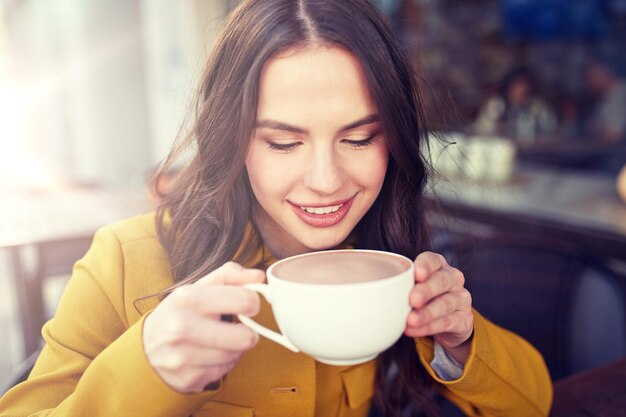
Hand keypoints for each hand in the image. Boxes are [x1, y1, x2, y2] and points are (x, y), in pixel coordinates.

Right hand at [143, 262, 263, 392]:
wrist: (147, 347)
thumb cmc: (181, 312)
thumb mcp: (199, 287)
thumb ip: (230, 275)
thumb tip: (259, 277)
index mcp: (187, 298)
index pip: (244, 301)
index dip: (253, 303)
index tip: (248, 305)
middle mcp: (181, 326)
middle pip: (245, 337)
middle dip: (248, 332)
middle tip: (240, 327)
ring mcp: (182, 356)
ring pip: (236, 355)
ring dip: (234, 348)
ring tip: (221, 340)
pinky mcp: (188, 378)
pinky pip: (224, 371)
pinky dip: (223, 363)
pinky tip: (210, 354)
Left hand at [404, 252, 473, 362]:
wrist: (448, 322)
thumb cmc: (423, 299)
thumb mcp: (413, 288)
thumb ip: (400, 285)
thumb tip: (373, 290)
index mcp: (439, 266)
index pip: (434, 260)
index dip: (426, 265)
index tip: (417, 274)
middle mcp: (453, 279)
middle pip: (442, 280)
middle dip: (427, 290)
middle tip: (412, 299)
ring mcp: (461, 299)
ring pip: (446, 303)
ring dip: (427, 313)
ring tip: (410, 320)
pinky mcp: (464, 319)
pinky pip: (447, 322)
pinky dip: (429, 327)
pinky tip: (414, 330)